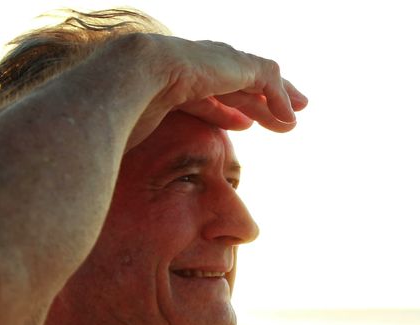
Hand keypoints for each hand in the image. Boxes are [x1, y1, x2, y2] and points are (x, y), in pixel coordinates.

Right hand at [125, 35, 308, 148]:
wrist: (127, 80)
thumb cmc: (119, 113)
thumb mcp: (145, 131)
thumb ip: (160, 142)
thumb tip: (155, 167)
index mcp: (175, 81)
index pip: (210, 94)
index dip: (229, 109)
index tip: (244, 125)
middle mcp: (196, 66)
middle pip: (239, 83)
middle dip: (261, 99)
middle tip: (284, 116)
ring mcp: (214, 62)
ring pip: (258, 78)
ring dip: (279, 98)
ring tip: (300, 112)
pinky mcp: (234, 65)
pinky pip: (267, 79)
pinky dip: (279, 98)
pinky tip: (289, 118)